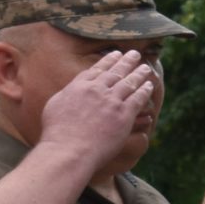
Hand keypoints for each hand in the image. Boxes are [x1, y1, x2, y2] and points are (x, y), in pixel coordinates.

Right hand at [38, 49, 159, 168]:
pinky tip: (150, 85)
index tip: (116, 54)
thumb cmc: (57, 133)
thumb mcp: (54, 106)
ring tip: (146, 67)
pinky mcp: (123, 114)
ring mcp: (111, 101)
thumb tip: (71, 90)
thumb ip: (66, 94)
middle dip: (126, 61)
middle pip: (115, 72)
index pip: (97, 69)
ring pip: (129, 82)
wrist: (69, 149)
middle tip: (135, 54)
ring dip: (139, 73)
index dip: (108, 60)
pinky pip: (138, 98)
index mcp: (79, 86)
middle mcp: (96, 89)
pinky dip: (145, 90)